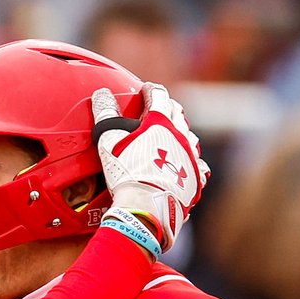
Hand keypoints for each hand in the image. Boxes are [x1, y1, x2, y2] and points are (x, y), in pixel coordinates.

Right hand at [92, 82, 209, 252]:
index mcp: (161, 121)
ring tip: (172, 137)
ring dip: (181, 134)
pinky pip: (197, 165)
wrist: (146, 208)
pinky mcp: (195, 178)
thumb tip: (102, 94)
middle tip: (159, 110)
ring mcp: (191, 157)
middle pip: (177, 114)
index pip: (159, 95)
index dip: (150, 90)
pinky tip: (186, 165)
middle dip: (168, 108)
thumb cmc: (127, 173)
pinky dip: (191, 162)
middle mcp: (181, 135)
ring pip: (190, 138)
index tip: (145, 89)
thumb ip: (105, 114)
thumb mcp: (109, 141)